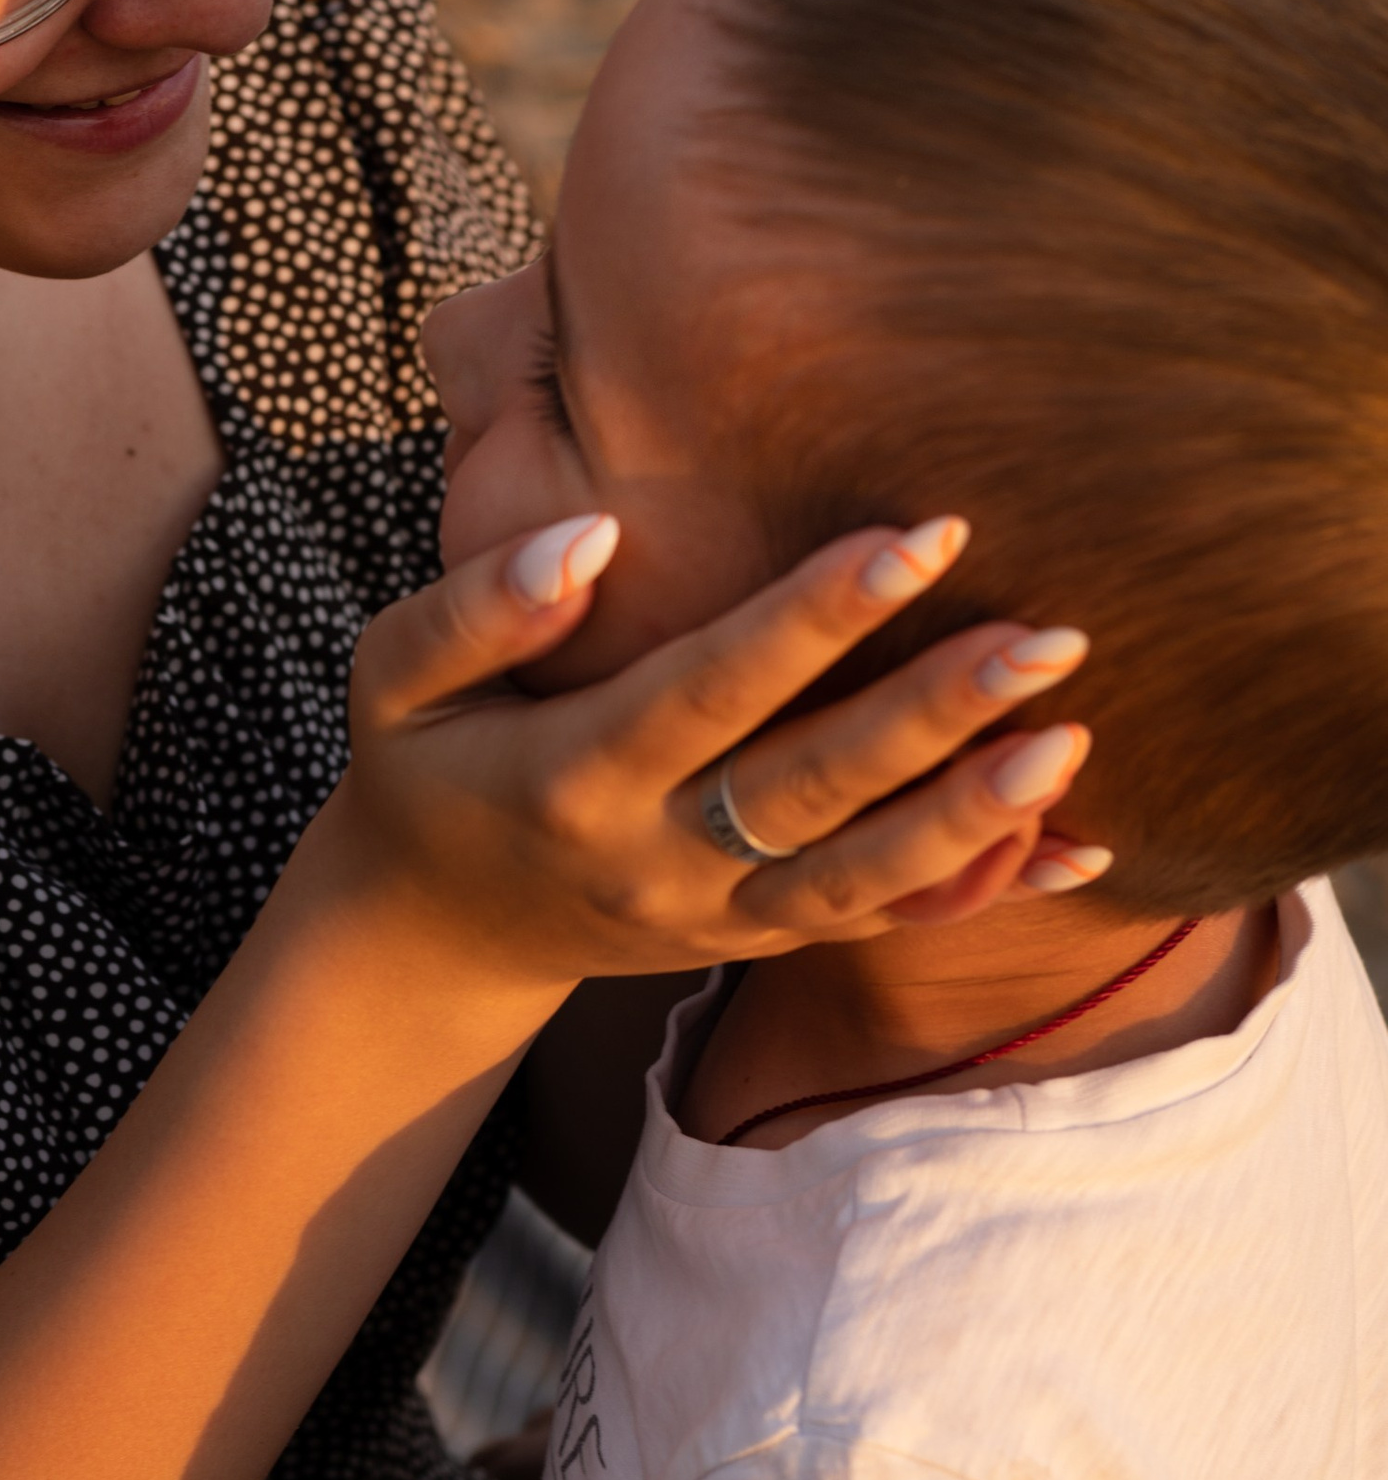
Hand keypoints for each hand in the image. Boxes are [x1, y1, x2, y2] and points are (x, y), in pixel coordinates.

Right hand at [335, 509, 1096, 1002]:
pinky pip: (878, 927)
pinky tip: (1088, 852)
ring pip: (862, 879)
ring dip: (975, 816)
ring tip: (1074, 739)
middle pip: (812, 788)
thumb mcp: (391, 679)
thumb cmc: (422, 767)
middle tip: (1047, 635)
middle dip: (932, 714)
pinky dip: (979, 892)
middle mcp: (654, 859)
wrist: (430, 938)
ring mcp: (714, 917)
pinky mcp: (757, 944)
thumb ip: (474, 607)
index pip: (711, 690)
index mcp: (572, 777)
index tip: (921, 535)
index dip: (815, 617)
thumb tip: (593, 538)